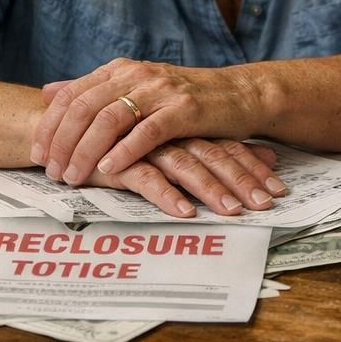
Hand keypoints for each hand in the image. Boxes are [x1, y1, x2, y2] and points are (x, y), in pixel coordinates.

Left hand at [30, 60, 280, 197]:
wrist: (239, 94)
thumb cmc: (185, 98)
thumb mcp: (135, 87)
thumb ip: (93, 89)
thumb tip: (48, 91)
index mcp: (120, 70)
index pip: (71, 95)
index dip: (49, 125)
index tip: (36, 154)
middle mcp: (136, 75)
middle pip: (84, 107)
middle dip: (61, 142)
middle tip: (51, 171)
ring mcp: (161, 91)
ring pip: (109, 119)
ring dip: (85, 151)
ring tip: (73, 176)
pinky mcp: (184, 110)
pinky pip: (146, 131)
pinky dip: (124, 152)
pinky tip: (109, 170)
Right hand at [81, 138, 283, 217]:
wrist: (62, 128)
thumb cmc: (125, 141)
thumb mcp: (170, 146)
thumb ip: (212, 148)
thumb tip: (268, 154)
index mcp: (183, 129)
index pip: (225, 146)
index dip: (252, 166)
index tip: (278, 189)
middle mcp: (169, 134)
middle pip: (212, 155)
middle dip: (242, 181)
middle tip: (266, 205)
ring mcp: (143, 145)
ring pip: (184, 166)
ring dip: (210, 190)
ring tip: (233, 212)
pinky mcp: (117, 160)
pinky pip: (145, 178)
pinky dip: (166, 195)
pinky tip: (185, 212)